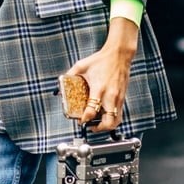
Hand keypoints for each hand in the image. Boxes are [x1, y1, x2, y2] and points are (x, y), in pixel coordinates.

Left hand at [66, 17, 138, 132]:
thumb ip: (70, 75)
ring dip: (107, 126)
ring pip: (116, 121)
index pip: (92, 111)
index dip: (85, 119)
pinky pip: (119, 114)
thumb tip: (61, 84)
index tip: (81, 120)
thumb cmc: (101, 59)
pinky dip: (113, 118)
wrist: (119, 54)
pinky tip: (105, 115)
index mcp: (98, 88)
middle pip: (108, 122)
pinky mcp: (123, 97)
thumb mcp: (81, 65)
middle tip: (91, 126)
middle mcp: (110, 96)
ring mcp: (118, 98)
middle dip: (98, 128)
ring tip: (98, 124)